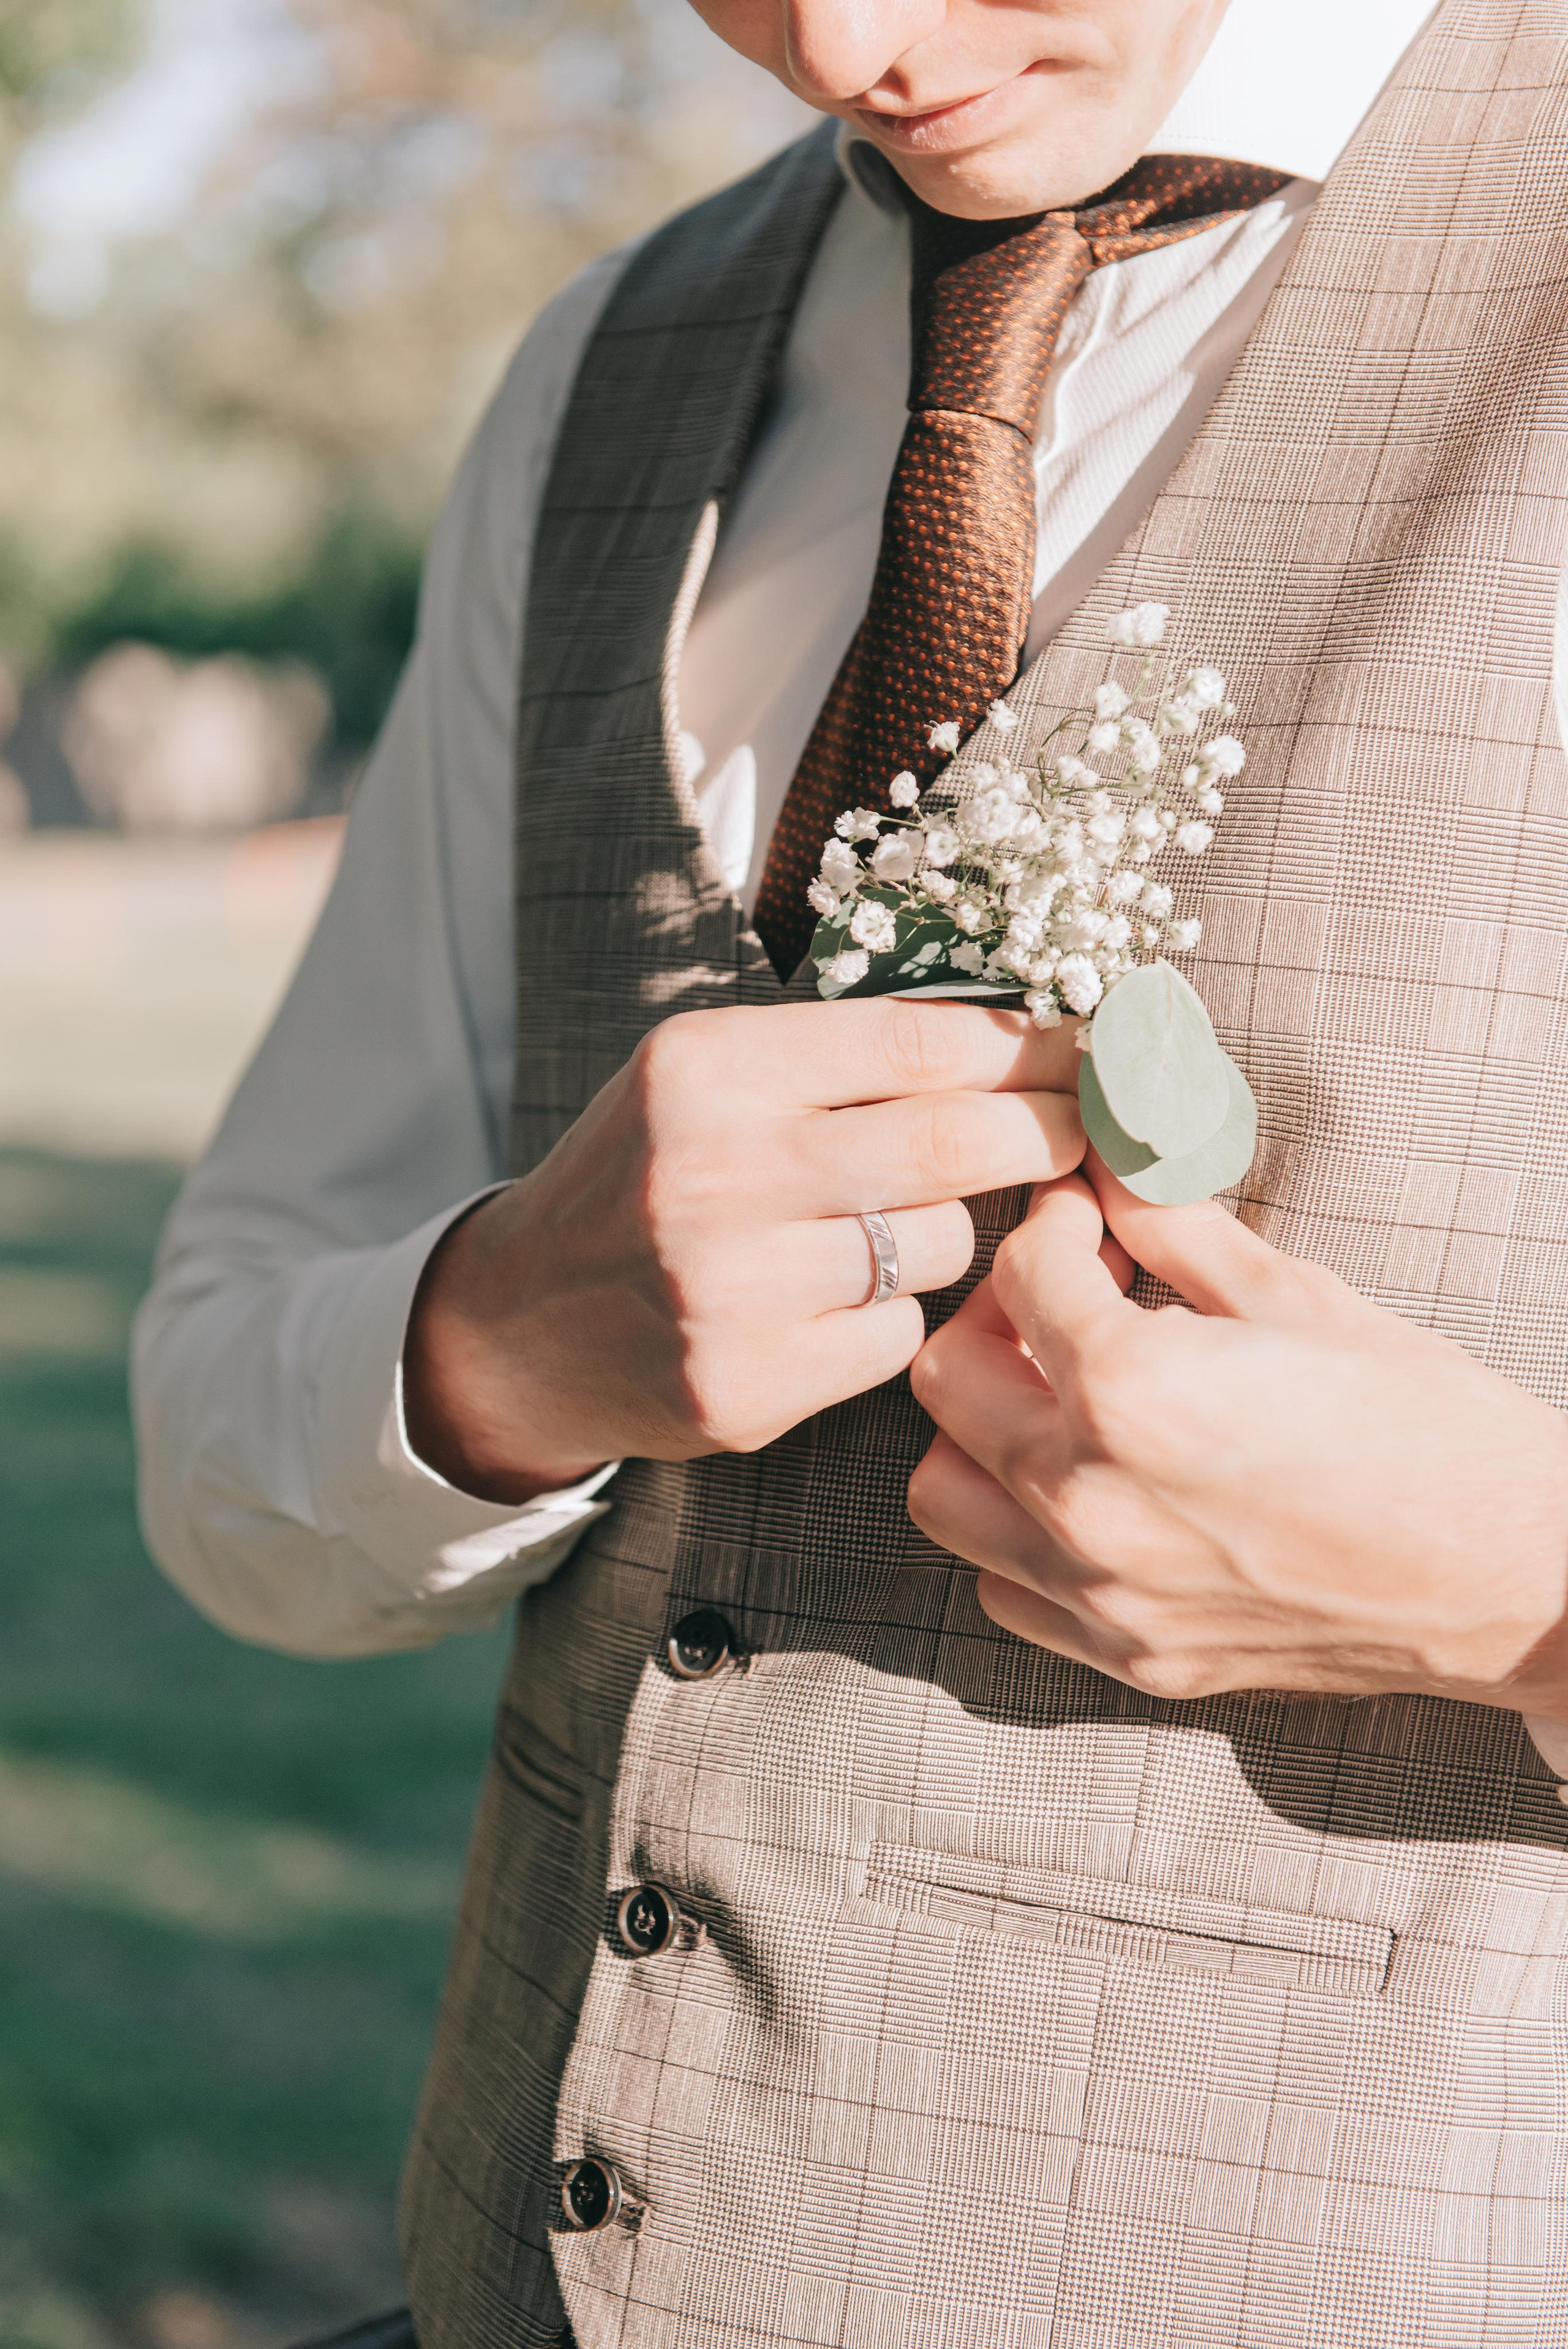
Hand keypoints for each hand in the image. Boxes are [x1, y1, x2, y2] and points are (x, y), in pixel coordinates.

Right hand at [405, 1000, 1085, 1502]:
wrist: (522, 1322)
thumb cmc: (647, 1176)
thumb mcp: (708, 1078)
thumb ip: (839, 1058)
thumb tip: (1020, 1036)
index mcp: (708, 1070)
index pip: (920, 1041)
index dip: (1028, 1046)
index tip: (1086, 1048)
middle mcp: (715, 1171)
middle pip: (954, 1139)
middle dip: (1047, 1128)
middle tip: (1086, 1126)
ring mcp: (730, 1287)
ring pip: (936, 1247)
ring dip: (946, 1234)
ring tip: (884, 1228)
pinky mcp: (747, 1383)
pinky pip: (897, 1336)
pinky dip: (893, 1316)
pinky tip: (832, 1302)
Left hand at [908, 1163, 1567, 1715]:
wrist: (1513, 1576)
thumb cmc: (1427, 1431)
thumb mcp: (1298, 1299)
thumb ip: (1174, 1231)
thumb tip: (1108, 1174)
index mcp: (1130, 1393)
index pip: (1020, 1275)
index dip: (1053, 1223)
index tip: (1084, 1215)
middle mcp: (1089, 1502)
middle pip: (948, 1380)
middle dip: (996, 1316)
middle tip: (1063, 1297)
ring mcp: (1102, 1592)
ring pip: (944, 1494)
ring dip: (981, 1431)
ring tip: (1059, 1396)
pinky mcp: (1130, 1653)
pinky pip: (1004, 1586)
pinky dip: (1017, 1532)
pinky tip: (1090, 1488)